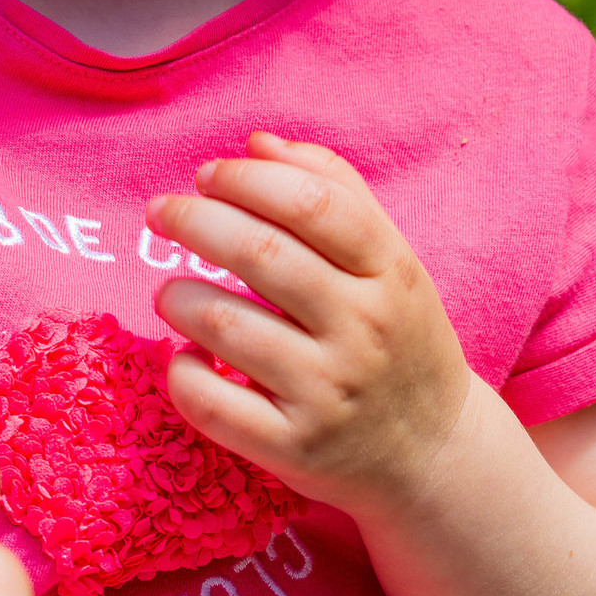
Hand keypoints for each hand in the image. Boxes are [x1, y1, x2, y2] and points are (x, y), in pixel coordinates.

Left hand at [146, 132, 472, 516]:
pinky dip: (181, 371)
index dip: (247, 179)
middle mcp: (362, 331)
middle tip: (161, 212)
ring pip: (224, 325)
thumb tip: (257, 142)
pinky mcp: (293, 448)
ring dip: (179, 296)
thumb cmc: (397, 336)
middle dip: (193, 220)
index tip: (207, 174)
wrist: (434, 453)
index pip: (314, 204)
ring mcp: (327, 393)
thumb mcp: (390, 260)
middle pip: (261, 254)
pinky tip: (187, 355)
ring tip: (172, 292)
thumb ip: (333, 190)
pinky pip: (210, 403)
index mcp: (389, 273)